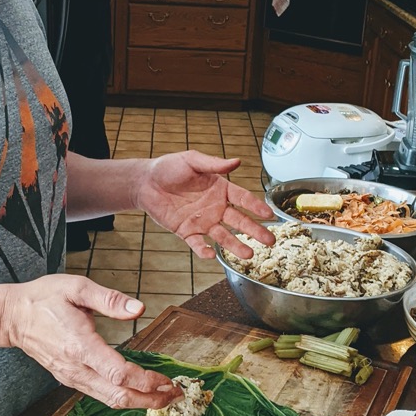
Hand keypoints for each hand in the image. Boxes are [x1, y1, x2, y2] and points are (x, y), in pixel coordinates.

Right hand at [0, 273, 179, 407]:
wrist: (12, 316)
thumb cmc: (43, 299)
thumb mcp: (76, 287)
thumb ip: (109, 299)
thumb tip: (139, 309)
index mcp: (79, 345)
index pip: (118, 373)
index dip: (146, 381)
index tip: (167, 380)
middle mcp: (75, 368)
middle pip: (118, 396)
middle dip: (150, 399)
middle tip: (175, 395)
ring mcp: (71, 377)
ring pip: (109, 400)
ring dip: (139, 402)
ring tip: (164, 396)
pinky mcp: (70, 379)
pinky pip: (100, 395)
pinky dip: (123, 397)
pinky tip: (139, 391)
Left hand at [133, 150, 274, 258]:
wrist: (145, 182)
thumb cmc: (168, 168)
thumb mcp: (191, 160)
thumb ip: (213, 164)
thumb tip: (236, 161)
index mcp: (220, 189)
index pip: (243, 199)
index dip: (256, 206)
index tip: (269, 214)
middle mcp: (215, 207)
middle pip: (239, 221)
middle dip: (255, 231)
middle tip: (270, 240)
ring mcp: (202, 221)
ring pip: (223, 236)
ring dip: (235, 245)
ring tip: (248, 255)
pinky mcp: (187, 231)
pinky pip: (198, 243)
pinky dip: (204, 250)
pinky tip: (210, 255)